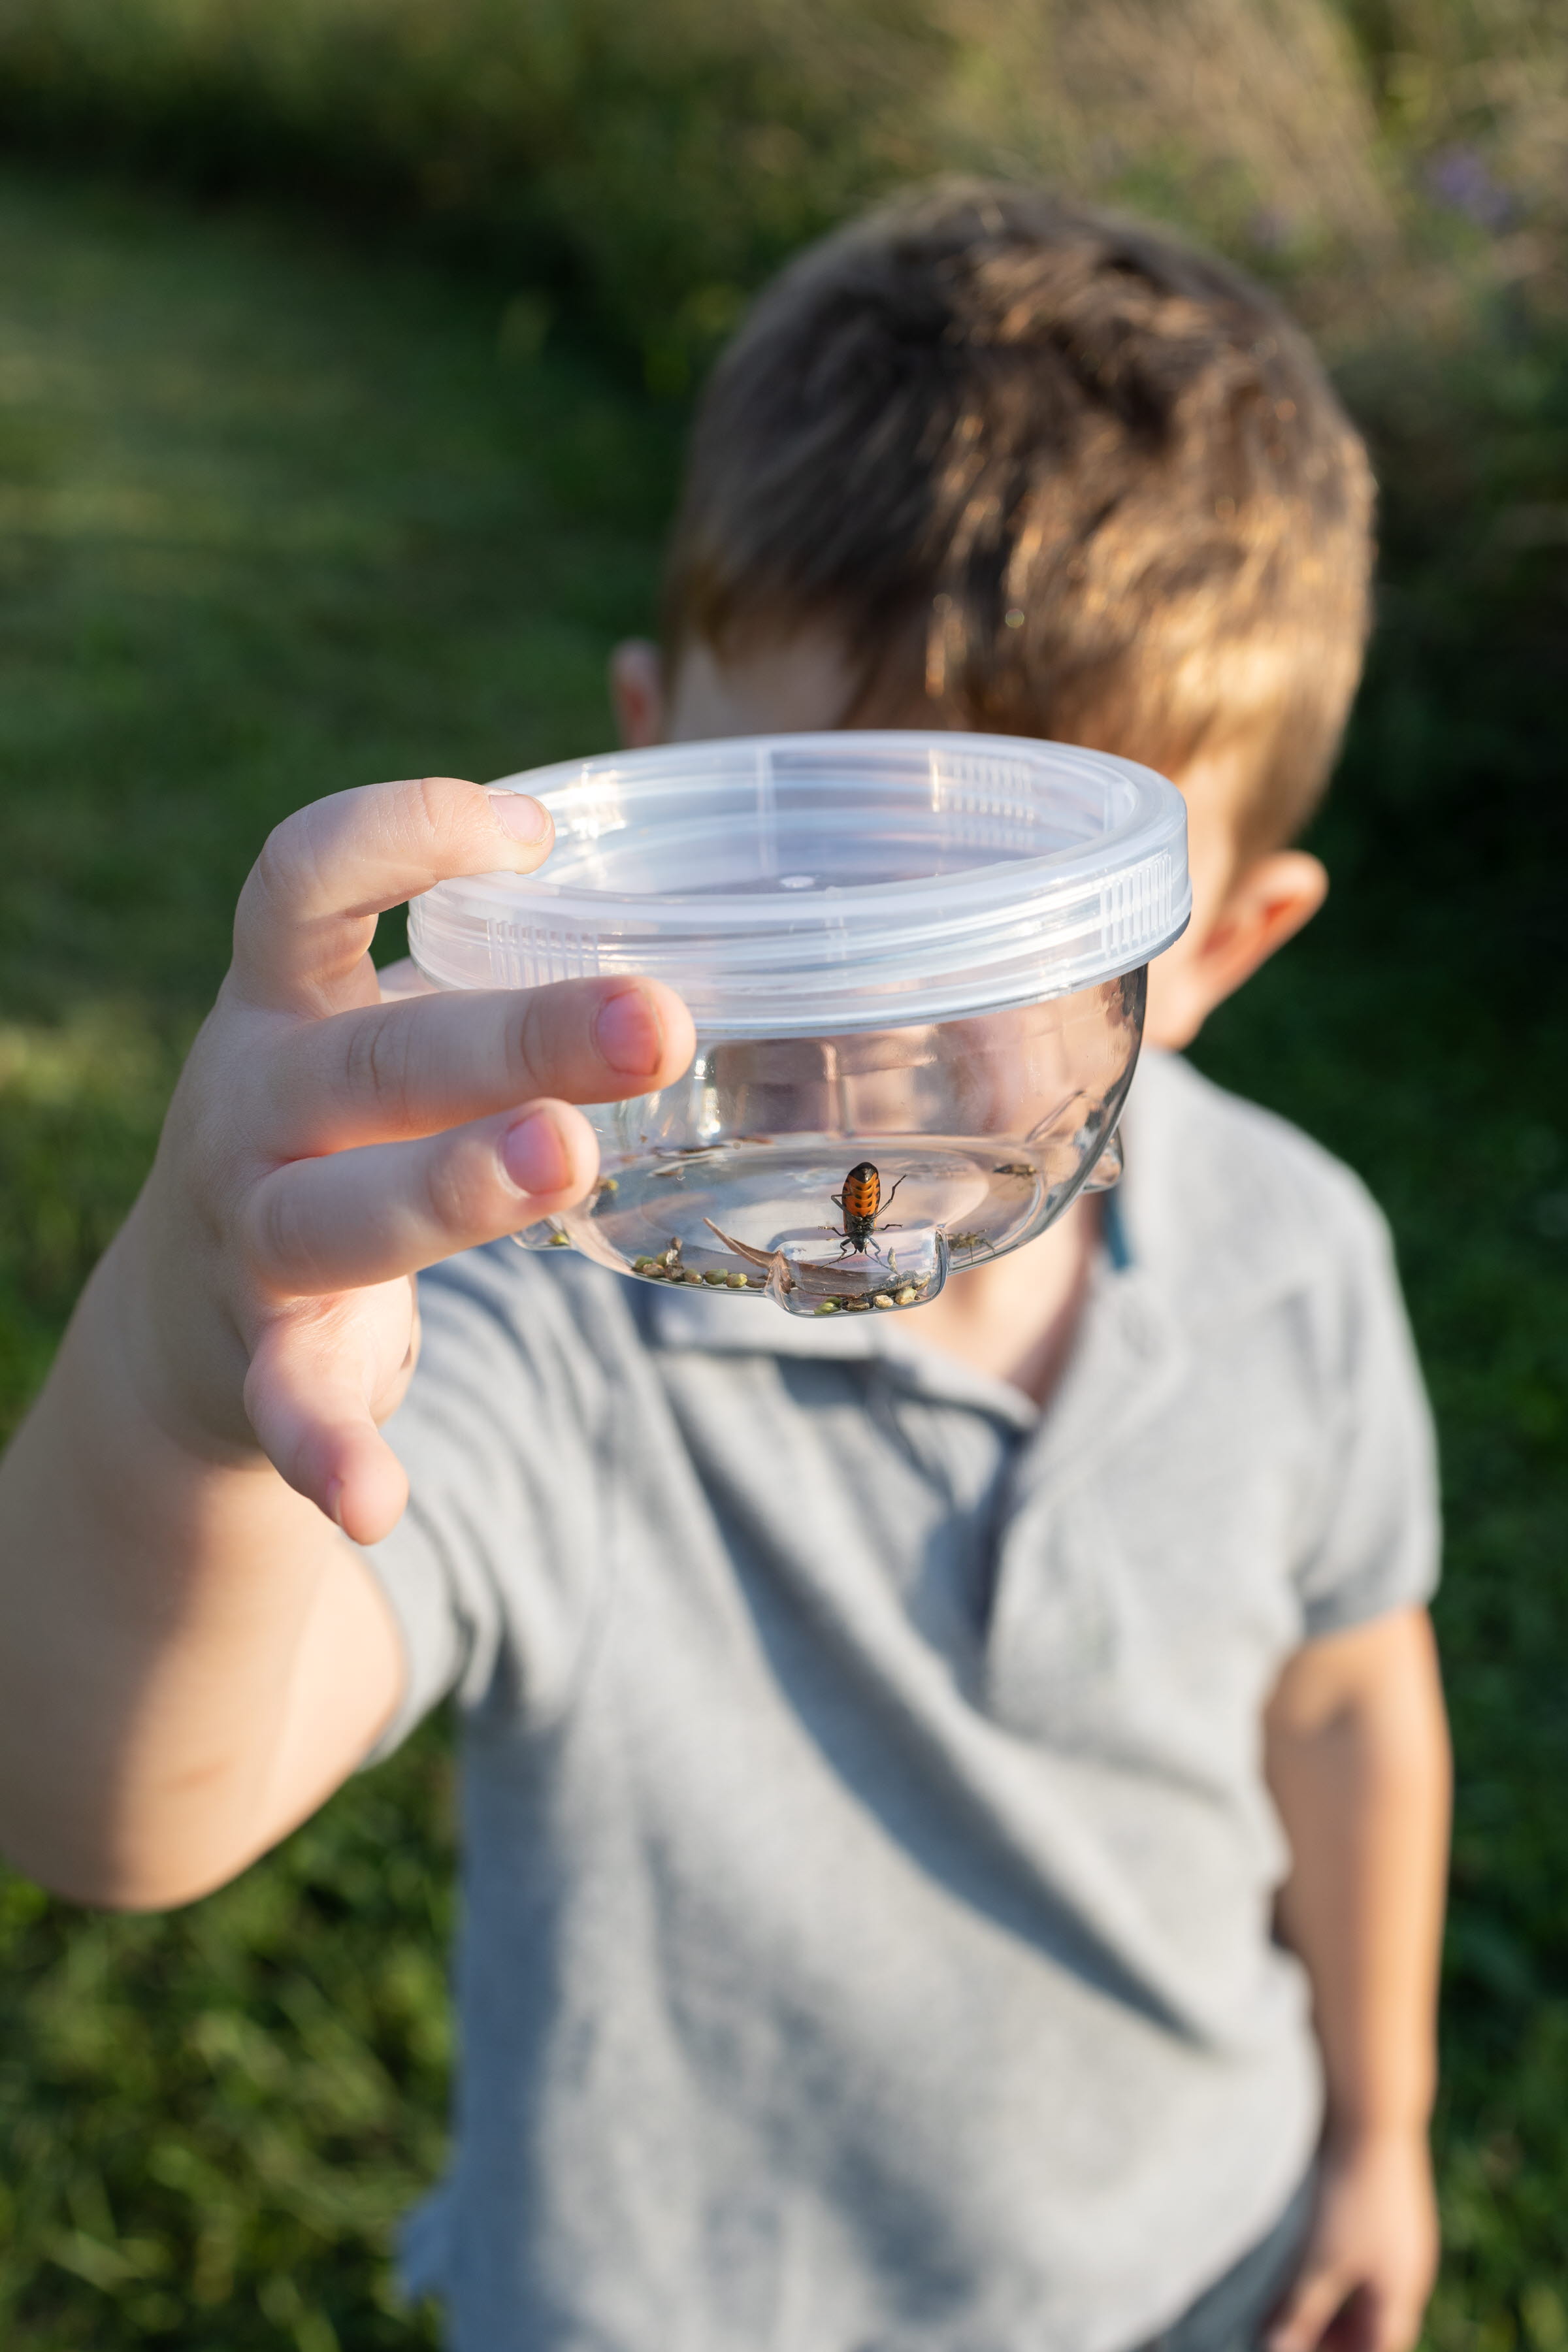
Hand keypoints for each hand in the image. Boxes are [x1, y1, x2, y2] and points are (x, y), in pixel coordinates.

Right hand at [113, 774, 693, 1545]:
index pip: (305, 879)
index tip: (531, 829)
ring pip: (337, 1216)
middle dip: (517, 1035)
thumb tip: (704, 935)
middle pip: (376, 1059)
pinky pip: (289, 1404)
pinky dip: (330, 1450)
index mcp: (284, 1007)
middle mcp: (253, 1106)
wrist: (180, 1321)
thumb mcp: (373, 1045)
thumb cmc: (333, 1141)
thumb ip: (487, 990)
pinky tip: (379, 1499)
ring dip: (449, 1189)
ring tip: (563, 1165)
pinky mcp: (255, 1360)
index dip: (402, 835)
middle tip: (655, 1022)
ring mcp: (246, 1237)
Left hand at [1265, 2129, 1438, 2351]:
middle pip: (1374, 2318)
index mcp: (1401, 2290)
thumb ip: (1301, 2309)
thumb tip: (1277, 2350)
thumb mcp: (1320, 2259)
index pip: (1381, 2346)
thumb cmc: (1350, 2194)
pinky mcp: (1383, 2204)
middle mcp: (1407, 2266)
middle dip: (1336, 2333)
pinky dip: (1335, 2264)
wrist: (1373, 2115)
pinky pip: (1362, 2251)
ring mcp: (1399, 2233)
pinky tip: (1304, 2252)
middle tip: (1291, 2332)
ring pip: (1365, 2283)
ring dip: (1332, 2297)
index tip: (1302, 2349)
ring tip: (1289, 2298)